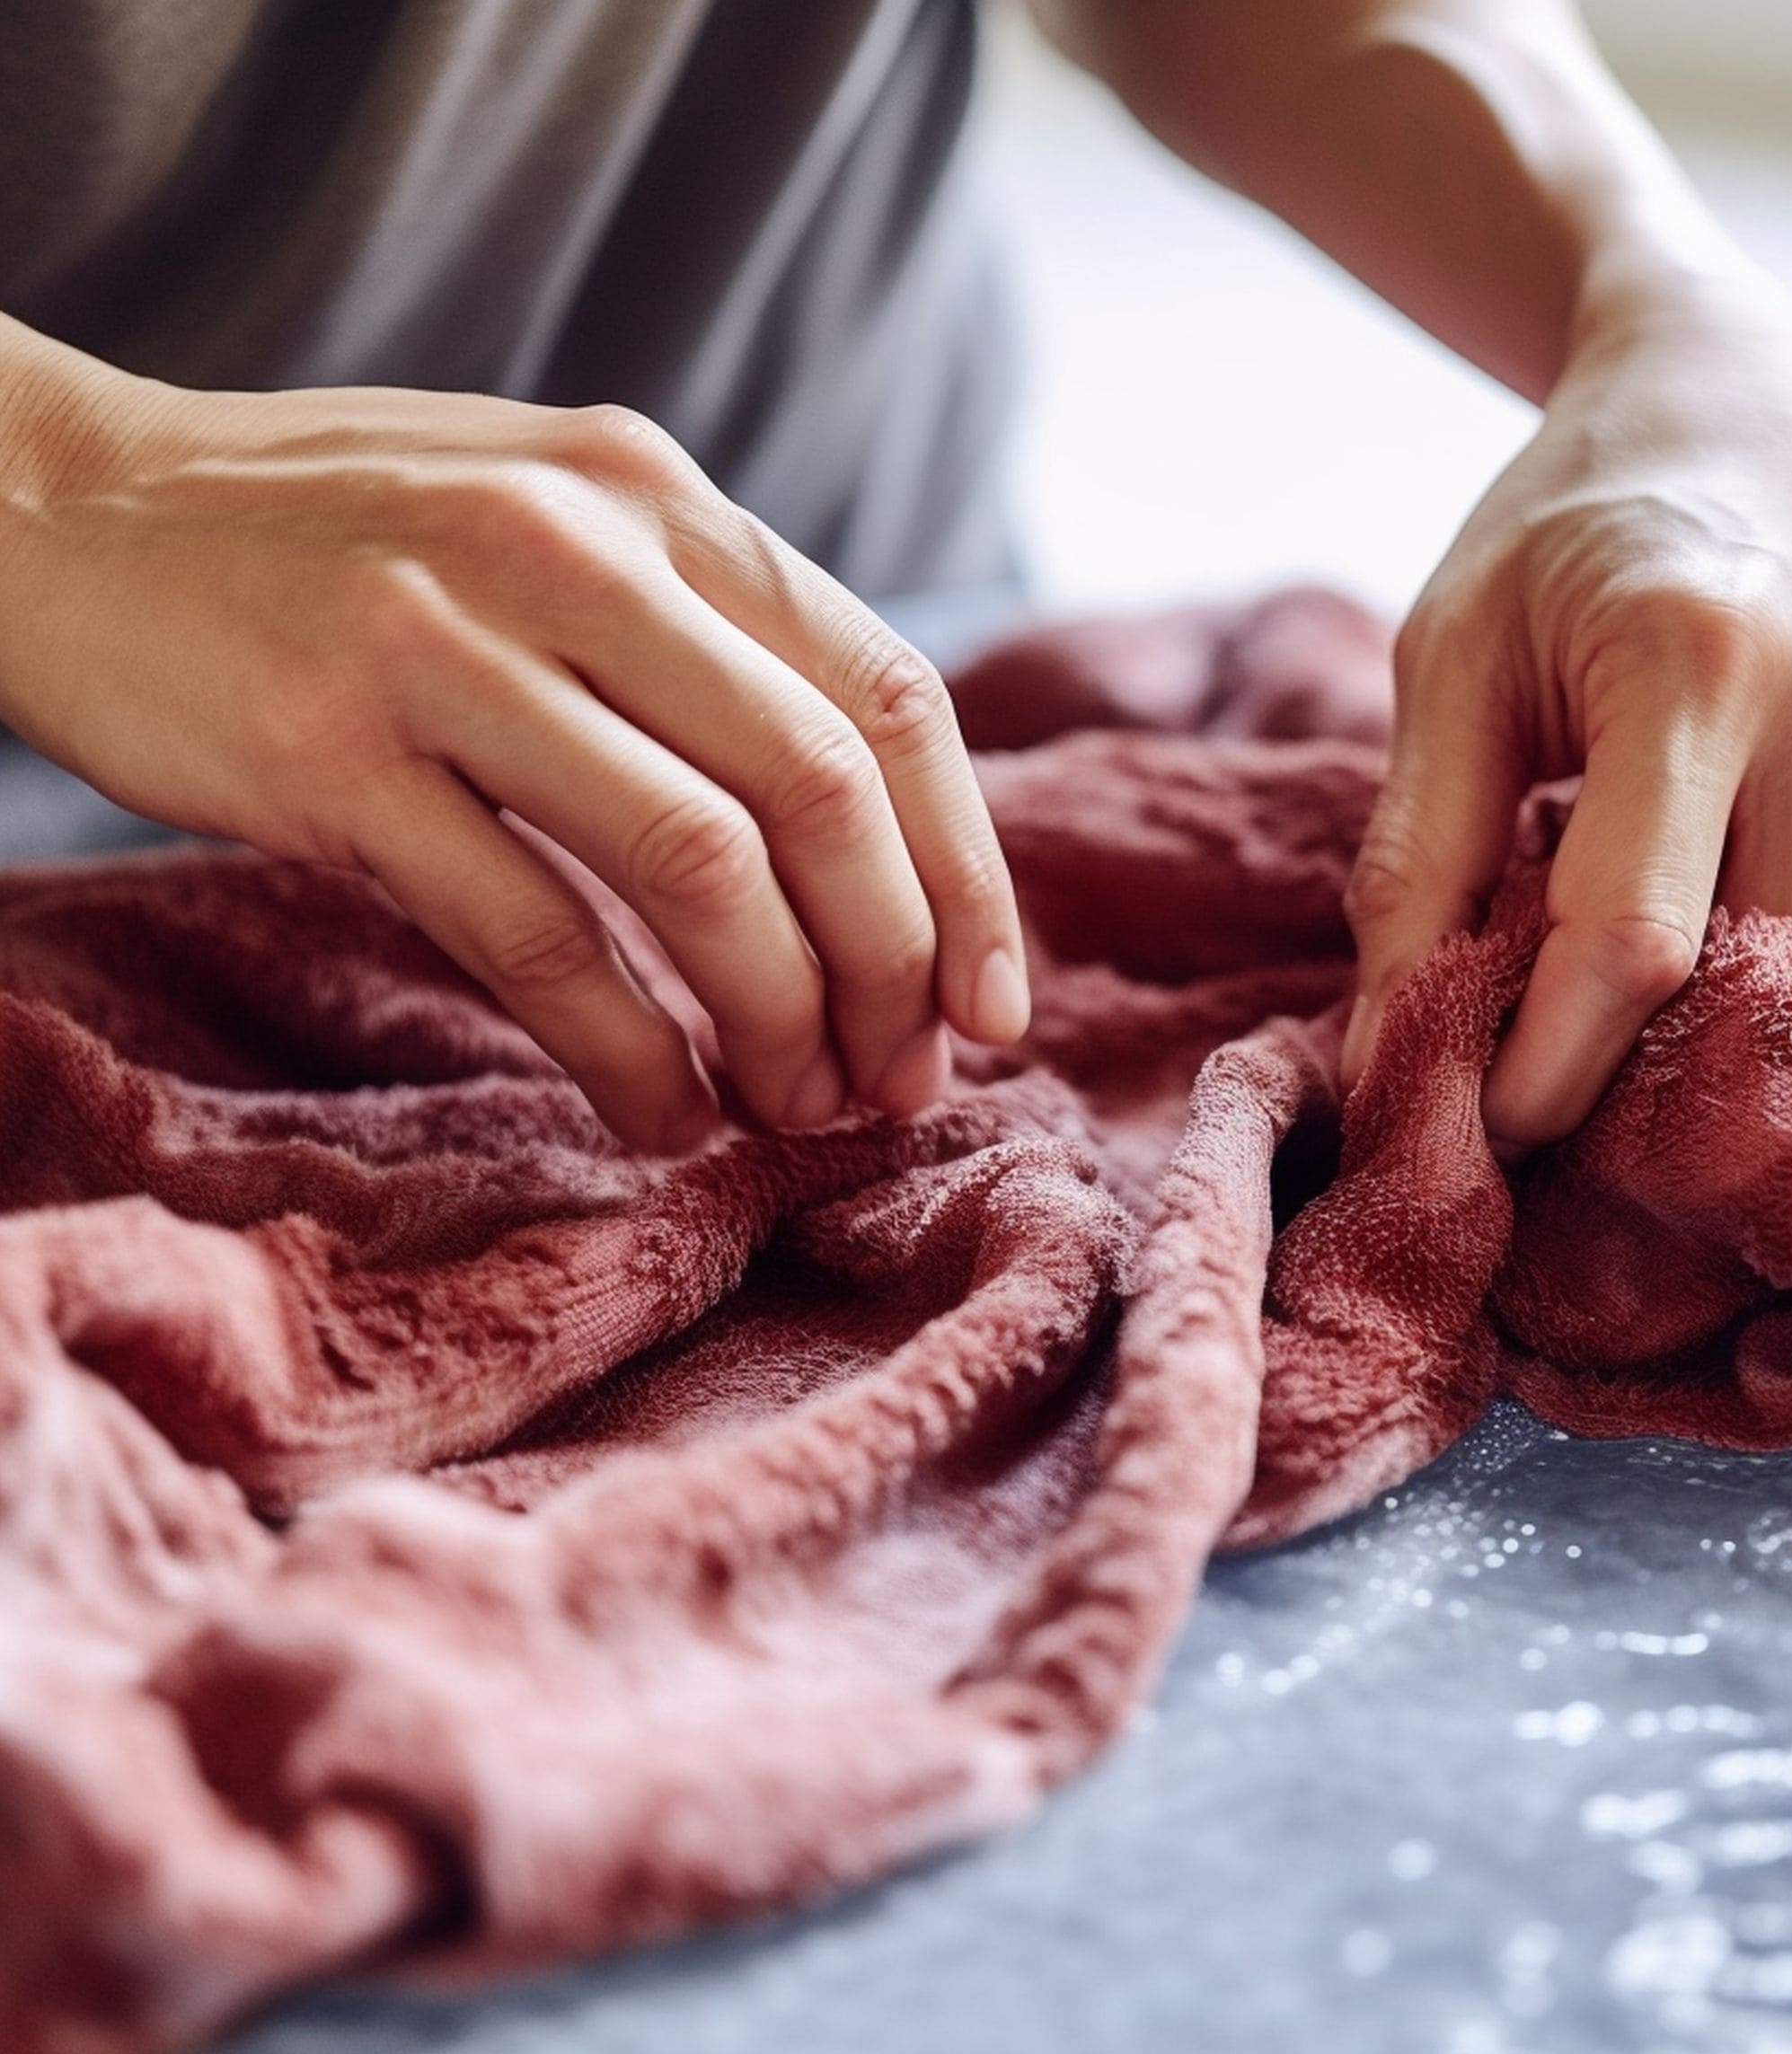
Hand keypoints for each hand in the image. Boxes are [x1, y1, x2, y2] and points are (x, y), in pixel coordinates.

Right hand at [0, 370, 1028, 1149]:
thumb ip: (704, 642)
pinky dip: (633, 1054)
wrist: (61, 510)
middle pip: (822, 792)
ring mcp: (448, 645)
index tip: (993, 1006)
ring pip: (702, 869)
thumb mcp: (551, 523)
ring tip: (794, 1109)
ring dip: (780, 1021)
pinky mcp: (333, 757)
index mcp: (655, 497)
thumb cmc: (341, 548)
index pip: (888, 695)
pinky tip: (664, 1113)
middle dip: (893, 968)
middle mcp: (576, 549)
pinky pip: (539, 941)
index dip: (968, 871)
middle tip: (896, 1083)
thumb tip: (876, 853)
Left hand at [1339, 282, 1791, 1154]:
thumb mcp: (1451, 661)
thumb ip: (1411, 861)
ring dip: (1732, 1051)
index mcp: (1695, 666)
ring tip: (1638, 1026)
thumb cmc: (1565, 535)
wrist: (1744, 403)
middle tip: (1552, 1097)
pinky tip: (1735, 957)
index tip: (1485, 1131)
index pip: (1629, 940)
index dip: (1548, 1067)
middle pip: (1751, 991)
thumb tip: (1388, 1053)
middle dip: (1640, 1082)